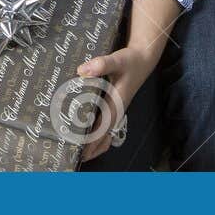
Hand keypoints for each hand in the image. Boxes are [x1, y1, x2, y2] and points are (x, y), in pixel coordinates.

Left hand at [74, 43, 157, 161]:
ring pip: (104, 133)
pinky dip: (94, 132)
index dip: (91, 143)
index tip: (79, 154)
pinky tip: (82, 131)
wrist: (143, 58)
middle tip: (72, 155)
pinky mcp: (112, 105)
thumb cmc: (131, 61)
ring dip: (92, 143)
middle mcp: (115, 111)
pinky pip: (103, 125)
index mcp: (116, 105)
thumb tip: (82, 71)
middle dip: (89, 149)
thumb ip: (102, 64)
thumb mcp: (118, 60)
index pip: (102, 130)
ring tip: (75, 149)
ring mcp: (114, 109)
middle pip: (103, 138)